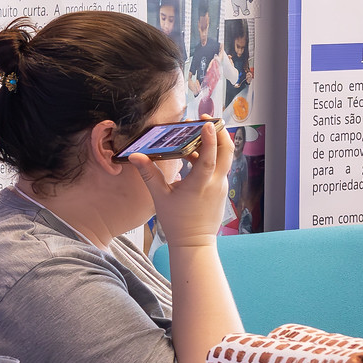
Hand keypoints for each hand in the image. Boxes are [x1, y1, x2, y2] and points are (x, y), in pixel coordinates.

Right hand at [131, 120, 234, 249]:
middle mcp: (215, 183)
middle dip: (220, 133)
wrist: (194, 243)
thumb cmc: (176, 222)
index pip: (209, 158)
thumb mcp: (160, 197)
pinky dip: (210, 156)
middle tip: (206, 119)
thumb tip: (135, 157)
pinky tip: (192, 153)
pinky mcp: (221, 189)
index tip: (207, 123)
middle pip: (226, 152)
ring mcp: (221, 186)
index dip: (209, 139)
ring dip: (214, 143)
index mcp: (200, 185)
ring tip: (196, 132)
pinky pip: (219, 167)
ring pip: (224, 158)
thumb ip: (149, 174)